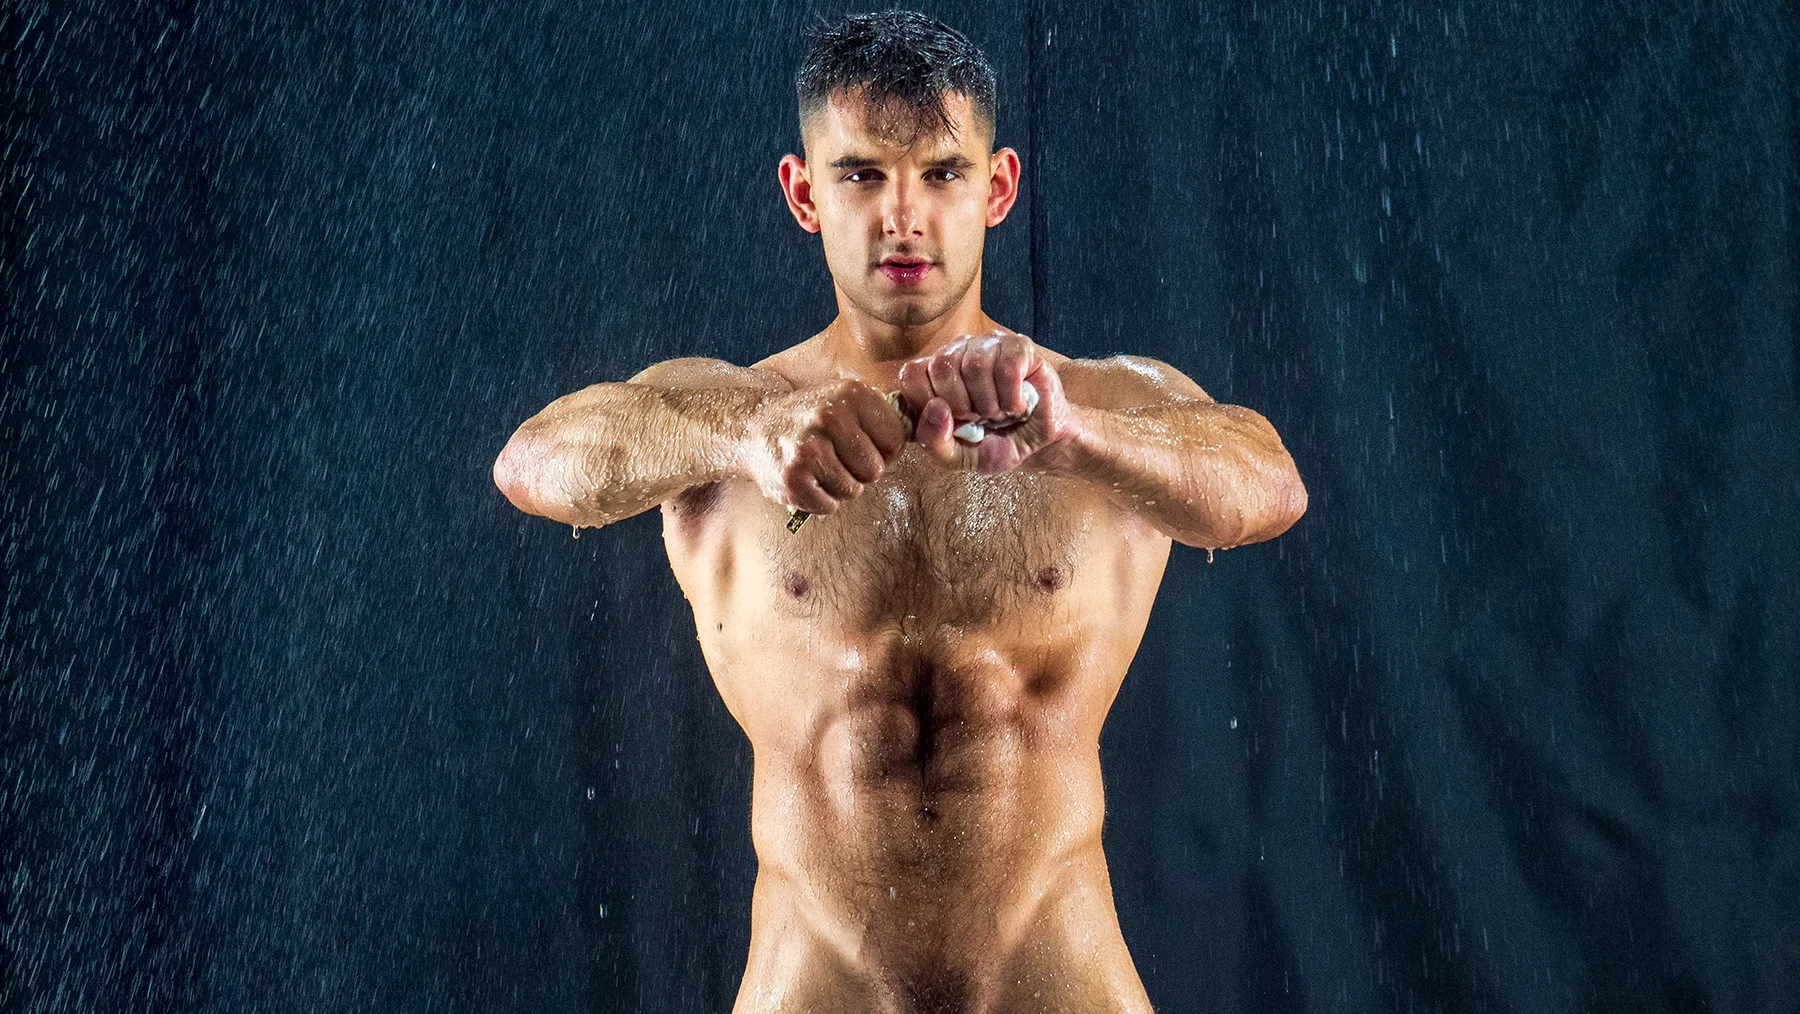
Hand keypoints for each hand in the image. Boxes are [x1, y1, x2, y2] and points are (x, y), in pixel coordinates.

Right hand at [745, 379, 907, 514]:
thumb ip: (883, 418)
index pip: (895, 441)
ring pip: (853, 490)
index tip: (863, 446)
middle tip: (837, 458)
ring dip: (840, 486)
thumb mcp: (846, 401)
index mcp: (852, 394)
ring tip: (820, 468)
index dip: (883, 452)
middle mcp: (829, 416)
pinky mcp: (792, 478)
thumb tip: (928, 435)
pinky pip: (828, 506)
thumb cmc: (811, 419)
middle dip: (860, 471)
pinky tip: (807, 480)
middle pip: (875, 470)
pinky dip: (821, 500)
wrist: (754, 428)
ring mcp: (808, 448)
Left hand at [896, 333, 1073, 472]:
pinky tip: (1017, 405)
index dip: (929, 404)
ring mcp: (988, 345)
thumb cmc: (994, 444)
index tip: (951, 422)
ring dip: (990, 404)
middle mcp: (957, 352)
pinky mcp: (1019, 347)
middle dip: (962, 406)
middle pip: (941, 366)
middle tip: (979, 418)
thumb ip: (933, 441)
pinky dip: (1012, 398)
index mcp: (933, 374)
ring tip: (999, 413)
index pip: (911, 374)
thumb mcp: (956, 456)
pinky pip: (1007, 367)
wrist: (1038, 445)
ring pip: (975, 365)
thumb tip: (936, 407)